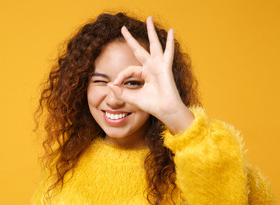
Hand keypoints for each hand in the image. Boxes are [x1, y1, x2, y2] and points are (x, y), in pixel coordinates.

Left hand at [108, 16, 193, 133]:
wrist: (164, 110)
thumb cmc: (152, 105)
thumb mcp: (132, 97)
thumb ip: (121, 91)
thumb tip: (109, 84)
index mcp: (144, 74)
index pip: (129, 70)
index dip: (121, 75)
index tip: (116, 84)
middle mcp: (151, 67)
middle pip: (139, 49)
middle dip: (130, 39)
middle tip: (122, 28)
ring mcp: (159, 65)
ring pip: (154, 45)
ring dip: (151, 31)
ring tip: (149, 18)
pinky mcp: (165, 67)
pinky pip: (168, 52)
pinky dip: (169, 42)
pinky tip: (170, 31)